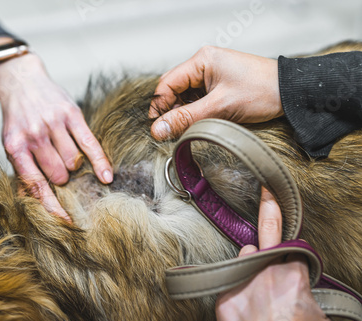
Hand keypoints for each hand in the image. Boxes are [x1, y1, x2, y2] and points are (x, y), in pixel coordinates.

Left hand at [0, 53, 112, 218]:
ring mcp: (52, 123)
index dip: (52, 206)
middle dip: (62, 178)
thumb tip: (33, 201)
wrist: (22, 83)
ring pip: (74, 162)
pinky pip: (90, 144)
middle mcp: (33, 135)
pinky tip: (106, 176)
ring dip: (74, 166)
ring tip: (65, 154)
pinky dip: (100, 162)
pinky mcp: (71, 114)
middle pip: (59, 175)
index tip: (66, 221)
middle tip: (58, 169)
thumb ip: (22, 172)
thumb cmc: (18, 120)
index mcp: (15, 147)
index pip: (35, 184)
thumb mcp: (12, 145)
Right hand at [149, 46, 283, 139]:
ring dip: (185, 115)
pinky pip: (199, 101)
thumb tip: (158, 129)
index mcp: (202, 60)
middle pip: (174, 91)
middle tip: (173, 132)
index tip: (157, 127)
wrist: (291, 94)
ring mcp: (212, 76)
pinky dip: (197, 114)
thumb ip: (186, 119)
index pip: (167, 84)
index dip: (159, 106)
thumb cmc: (262, 92)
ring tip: (192, 127)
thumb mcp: (219, 108)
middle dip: (173, 112)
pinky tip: (203, 123)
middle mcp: (204, 65)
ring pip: (186, 98)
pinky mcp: (219, 87)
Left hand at [215, 187, 331, 320]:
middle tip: (268, 262)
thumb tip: (303, 293)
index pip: (292, 246)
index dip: (284, 228)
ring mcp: (240, 284)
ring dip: (250, 272)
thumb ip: (310, 296)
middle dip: (266, 258)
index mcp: (291, 276)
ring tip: (259, 302)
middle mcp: (263, 273)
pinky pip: (230, 285)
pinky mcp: (223, 299)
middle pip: (262, 250)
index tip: (268, 191)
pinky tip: (247, 315)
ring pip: (243, 263)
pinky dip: (238, 293)